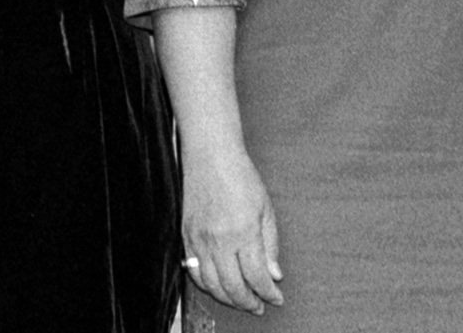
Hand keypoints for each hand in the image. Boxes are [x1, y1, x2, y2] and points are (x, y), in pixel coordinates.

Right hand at [181, 146, 284, 312]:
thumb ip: (270, 245)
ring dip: (228, 298)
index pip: (256, 277)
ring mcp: (199, 240)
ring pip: (211, 285)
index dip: (268, 293)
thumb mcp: (265, 208)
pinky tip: (218, 286)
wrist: (211, 156)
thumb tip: (274, 275)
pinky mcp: (186, 237)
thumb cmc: (241, 177)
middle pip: (233, 287)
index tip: (276, 298)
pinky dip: (207, 285)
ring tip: (242, 300)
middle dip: (248, 302)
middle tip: (259, 307)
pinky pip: (194, 272)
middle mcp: (219, 241)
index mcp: (243, 232)